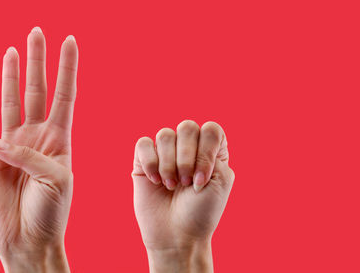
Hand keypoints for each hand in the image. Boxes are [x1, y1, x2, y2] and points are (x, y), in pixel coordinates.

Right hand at [0, 27, 77, 272]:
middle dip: (38, 61)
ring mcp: (11, 144)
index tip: (70, 40)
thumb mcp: (54, 179)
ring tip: (12, 51)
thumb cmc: (50, 212)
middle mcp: (36, 136)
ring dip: (11, 76)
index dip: (67, 68)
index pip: (64, 94)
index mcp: (59, 139)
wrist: (28, 239)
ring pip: (11, 101)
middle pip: (37, 90)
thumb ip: (29, 154)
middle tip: (37, 32)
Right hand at [132, 121, 234, 272]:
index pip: (210, 129)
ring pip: (164, 135)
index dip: (206, 151)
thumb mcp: (221, 180)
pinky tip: (155, 181)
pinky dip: (150, 162)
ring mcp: (164, 153)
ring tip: (171, 186)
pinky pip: (143, 144)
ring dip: (169, 164)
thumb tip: (190, 133)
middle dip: (187, 158)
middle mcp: (187, 148)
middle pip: (187, 127)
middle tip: (186, 184)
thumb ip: (213, 150)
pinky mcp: (143, 162)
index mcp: (210, 151)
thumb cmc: (201, 212)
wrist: (177, 236)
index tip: (203, 179)